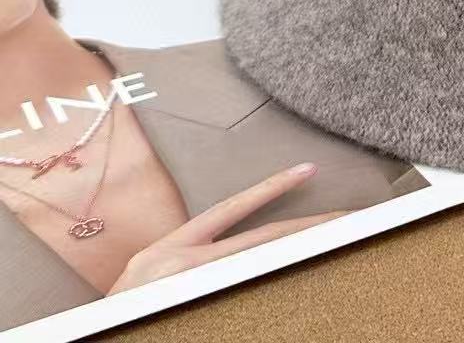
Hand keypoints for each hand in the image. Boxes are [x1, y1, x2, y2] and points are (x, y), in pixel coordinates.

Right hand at [107, 162, 344, 294]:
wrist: (81, 340)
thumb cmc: (121, 315)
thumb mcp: (148, 277)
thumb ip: (189, 260)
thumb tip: (239, 252)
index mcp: (172, 249)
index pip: (234, 209)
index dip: (273, 188)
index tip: (308, 170)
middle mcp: (182, 266)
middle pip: (263, 241)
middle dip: (307, 229)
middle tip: (349, 218)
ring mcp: (188, 293)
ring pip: (260, 270)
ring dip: (298, 262)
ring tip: (338, 247)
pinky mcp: (191, 316)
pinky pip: (246, 306)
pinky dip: (272, 301)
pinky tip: (301, 295)